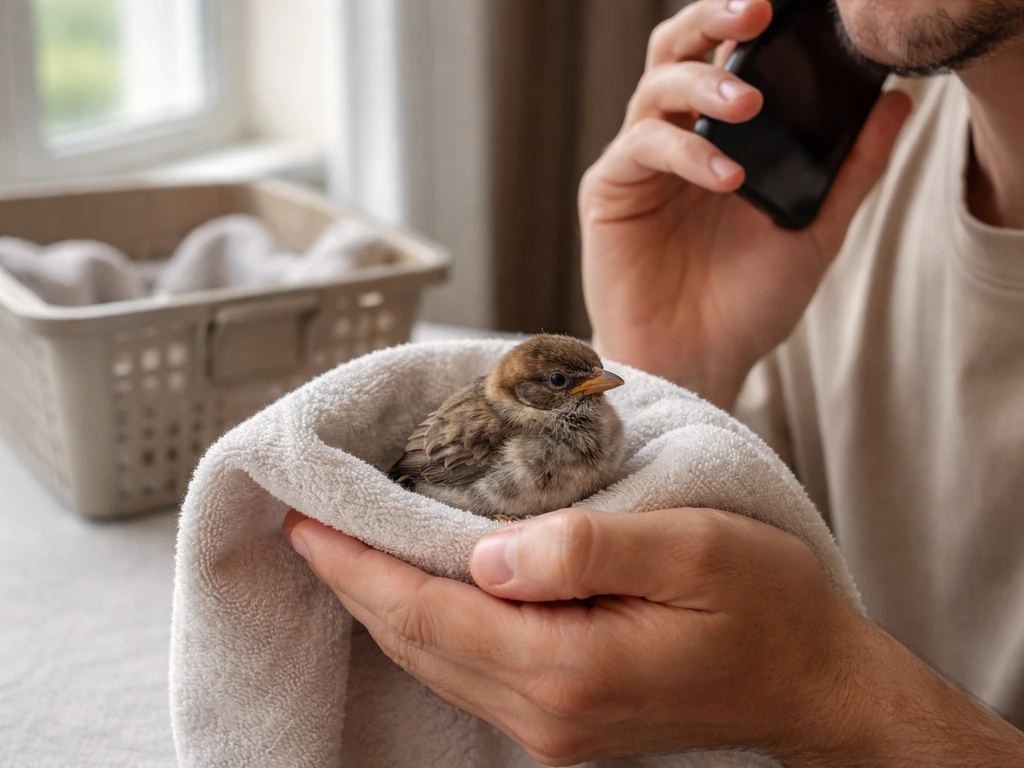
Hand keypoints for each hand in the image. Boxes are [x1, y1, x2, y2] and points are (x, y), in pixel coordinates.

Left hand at [283, 507, 895, 765]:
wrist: (813, 686)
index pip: (429, 611)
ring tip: (344, 552)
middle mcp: (546, 710)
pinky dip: (426, 627)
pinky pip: (468, 671)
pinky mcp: (564, 721)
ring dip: (382, 606)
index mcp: (569, 665)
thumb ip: (586, 550)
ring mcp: (552, 726)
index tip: (305, 520)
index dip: (359, 565)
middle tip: (306, 525)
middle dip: (353, 583)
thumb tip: (487, 552)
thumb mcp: (692, 551)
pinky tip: (416, 593)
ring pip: (435, 661)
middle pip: (418, 641)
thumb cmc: (767, 605)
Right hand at [580, 0, 911, 408]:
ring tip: (750, 108)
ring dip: (704, 84)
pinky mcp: (609, 191)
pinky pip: (641, 146)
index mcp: (717, 142)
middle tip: (756, 12)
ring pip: (654, 86)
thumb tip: (896, 103)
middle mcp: (674, 141)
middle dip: (712, 20)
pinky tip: (725, 178)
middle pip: (676, 50)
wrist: (697, 365)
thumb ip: (850, 170)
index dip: (745, 26)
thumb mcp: (814, 231)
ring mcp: (639, 165)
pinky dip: (686, 151)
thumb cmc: (746, 305)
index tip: (788, 8)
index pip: (725, 60)